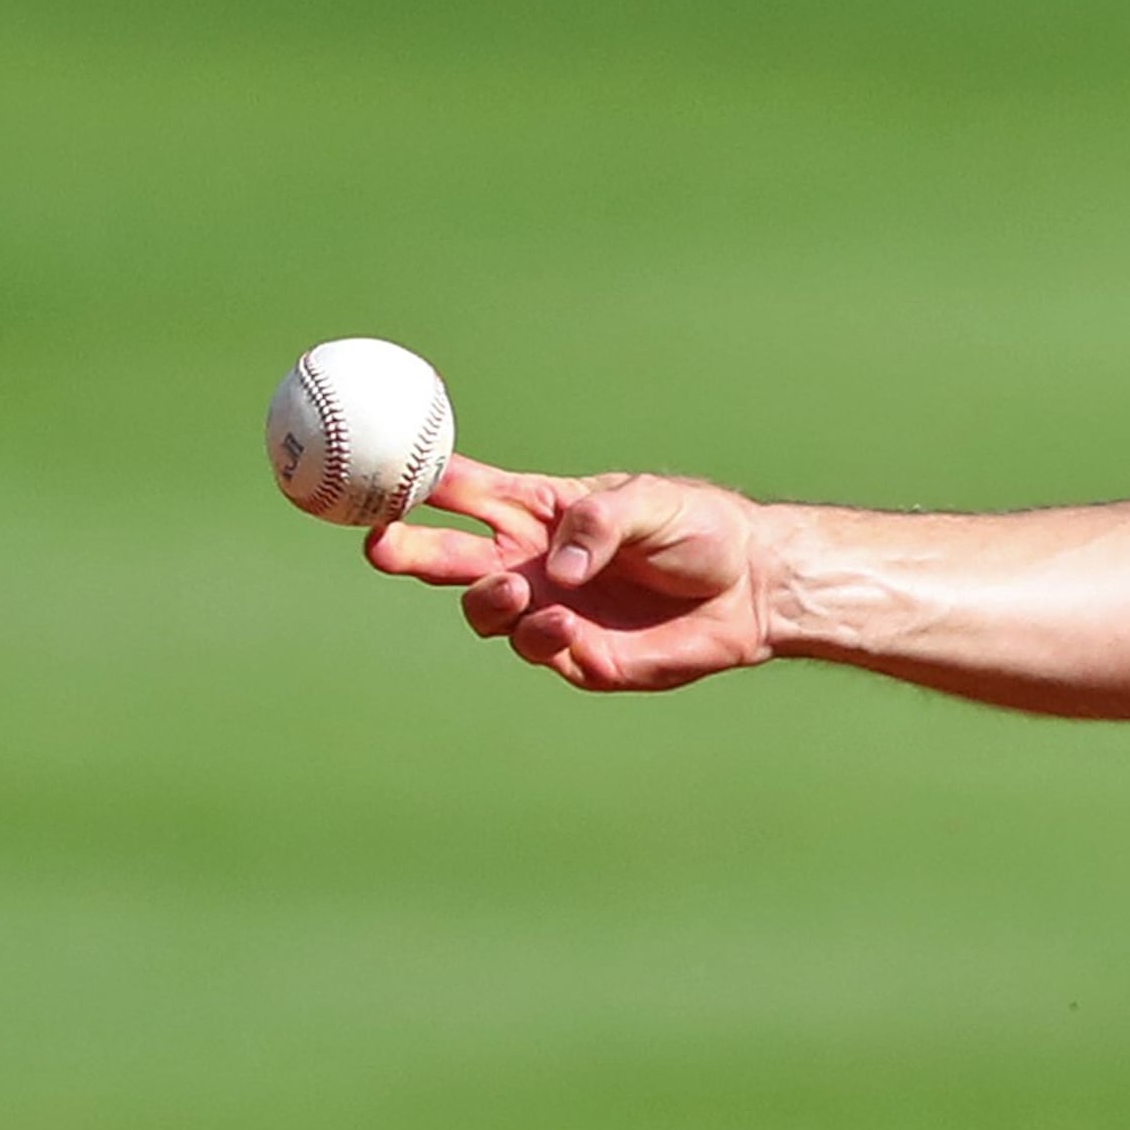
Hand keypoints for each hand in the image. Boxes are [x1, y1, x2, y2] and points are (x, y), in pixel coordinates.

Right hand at [363, 455, 778, 691]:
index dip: (417, 483)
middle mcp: (531, 560)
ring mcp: (548, 608)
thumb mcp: (654, 503)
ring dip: (485, 599)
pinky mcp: (576, 654)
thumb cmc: (700, 528)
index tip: (378, 475)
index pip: (464, 492)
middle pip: (446, 557)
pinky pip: (537, 648)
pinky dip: (540, 635)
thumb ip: (600, 522)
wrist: (750, 586)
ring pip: (482, 611)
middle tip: (380, 543)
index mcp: (539, 510)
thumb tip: (553, 567)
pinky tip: (561, 621)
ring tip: (515, 587)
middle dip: (404, 550)